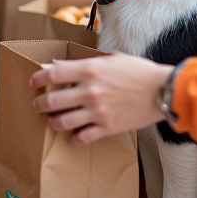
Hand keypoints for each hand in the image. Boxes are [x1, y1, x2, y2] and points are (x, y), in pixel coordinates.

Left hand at [29, 53, 171, 143]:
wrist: (163, 90)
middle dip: (39, 104)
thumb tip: (59, 64)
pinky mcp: (107, 127)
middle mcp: (89, 91)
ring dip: (53, 122)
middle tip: (37, 106)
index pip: (52, 74)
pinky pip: (82, 137)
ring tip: (52, 121)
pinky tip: (74, 136)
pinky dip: (74, 138)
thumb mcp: (111, 58)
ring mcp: (97, 111)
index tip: (33, 83)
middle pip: (52, 100)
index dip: (38, 79)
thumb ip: (84, 61)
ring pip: (62, 121)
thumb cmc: (139, 71)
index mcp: (89, 70)